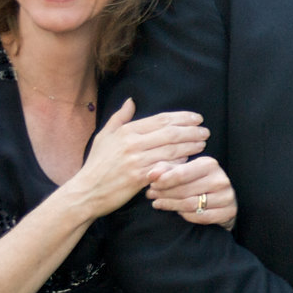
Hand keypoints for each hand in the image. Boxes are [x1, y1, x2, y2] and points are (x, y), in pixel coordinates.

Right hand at [71, 100, 207, 216]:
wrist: (86, 191)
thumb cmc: (96, 164)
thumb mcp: (104, 136)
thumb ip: (119, 118)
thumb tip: (131, 101)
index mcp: (126, 131)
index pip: (161, 120)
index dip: (182, 118)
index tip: (196, 118)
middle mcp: (132, 143)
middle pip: (170, 133)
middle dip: (191, 131)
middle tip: (205, 131)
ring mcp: (136, 161)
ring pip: (171, 150)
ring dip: (190, 146)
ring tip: (202, 143)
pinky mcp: (139, 178)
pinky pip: (165, 167)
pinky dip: (179, 163)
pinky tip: (189, 160)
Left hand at [146, 154, 236, 227]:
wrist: (222, 198)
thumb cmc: (197, 181)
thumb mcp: (183, 170)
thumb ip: (165, 170)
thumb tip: (151, 175)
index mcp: (209, 164)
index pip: (181, 174)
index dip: (164, 181)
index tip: (152, 185)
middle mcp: (220, 179)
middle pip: (184, 190)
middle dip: (164, 194)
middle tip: (152, 196)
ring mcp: (226, 197)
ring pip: (190, 205)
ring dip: (171, 205)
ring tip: (159, 203)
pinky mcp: (228, 212)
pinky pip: (201, 217)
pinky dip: (185, 216)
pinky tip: (177, 212)